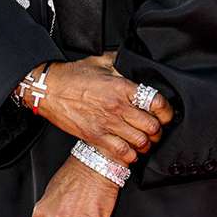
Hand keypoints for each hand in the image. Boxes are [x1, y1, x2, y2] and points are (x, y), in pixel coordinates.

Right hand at [35, 54, 174, 165]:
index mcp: (123, 87)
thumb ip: (122, 62)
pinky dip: (130, 155)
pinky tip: (130, 151)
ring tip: (145, 141)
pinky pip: (121, 153)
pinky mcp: (96, 137)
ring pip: (140, 142)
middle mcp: (118, 107)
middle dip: (158, 130)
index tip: (166, 114)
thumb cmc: (74, 75)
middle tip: (157, 129)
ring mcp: (107, 124)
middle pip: (151, 126)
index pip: (156, 102)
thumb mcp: (102, 61)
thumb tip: (136, 62)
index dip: (167, 111)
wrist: (49, 90)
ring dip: (146, 144)